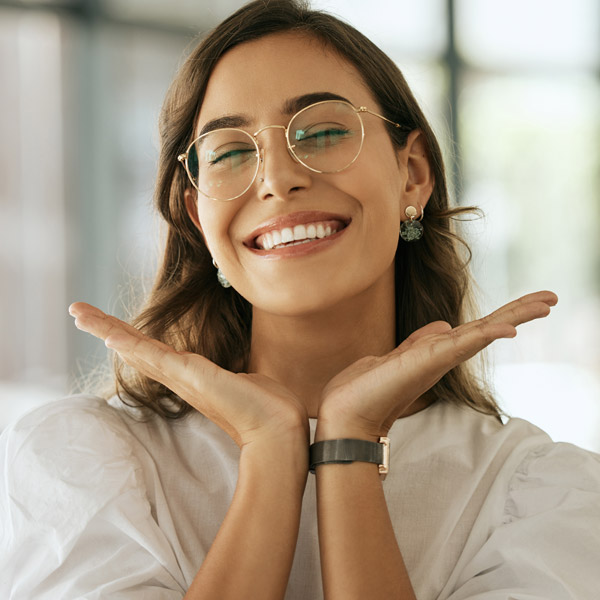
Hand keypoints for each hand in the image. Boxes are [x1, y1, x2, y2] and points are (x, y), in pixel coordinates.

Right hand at [68, 303, 308, 450]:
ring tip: (79, 313)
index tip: (108, 326)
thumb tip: (242, 374)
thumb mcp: (246, 381)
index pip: (152, 351)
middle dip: (105, 328)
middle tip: (76, 312)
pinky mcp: (193, 377)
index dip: (128, 337)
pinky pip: (155, 357)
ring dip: (107, 329)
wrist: (279, 430)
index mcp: (191, 377)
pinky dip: (131, 345)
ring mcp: (184, 378)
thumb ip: (235, 375)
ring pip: (137, 349)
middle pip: (134, 348)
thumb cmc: (267, 408)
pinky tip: (109, 335)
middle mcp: (181, 378)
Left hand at [317, 291, 557, 439]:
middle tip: (551, 299)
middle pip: (487, 329)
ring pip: (482, 333)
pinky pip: (461, 345)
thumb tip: (442, 325)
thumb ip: (419, 342)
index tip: (528, 304)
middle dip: (518, 313)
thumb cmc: (364, 390)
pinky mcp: (426, 363)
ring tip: (545, 303)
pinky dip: (486, 336)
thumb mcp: (395, 356)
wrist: (344, 415)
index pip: (475, 329)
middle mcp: (442, 357)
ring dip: (514, 317)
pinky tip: (509, 328)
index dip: (501, 317)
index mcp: (435, 353)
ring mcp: (437, 360)